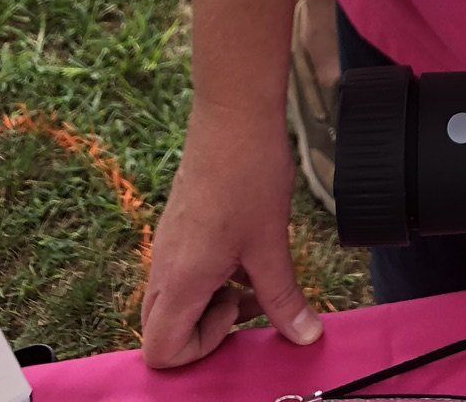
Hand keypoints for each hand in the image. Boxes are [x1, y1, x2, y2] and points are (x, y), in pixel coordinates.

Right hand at [140, 104, 323, 368]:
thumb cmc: (249, 173)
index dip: (199, 351)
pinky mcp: (179, 228)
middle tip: (245, 307)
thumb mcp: (271, 244)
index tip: (238, 316)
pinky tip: (248, 252)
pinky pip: (183, 273)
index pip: (160, 351)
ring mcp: (168, 246)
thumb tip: (305, 336)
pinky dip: (210, 279)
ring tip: (254, 278)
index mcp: (180, 280)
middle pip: (160, 331)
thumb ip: (283, 299)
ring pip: (173, 302)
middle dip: (202, 333)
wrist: (234, 113)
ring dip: (210, 304)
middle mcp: (164, 267)